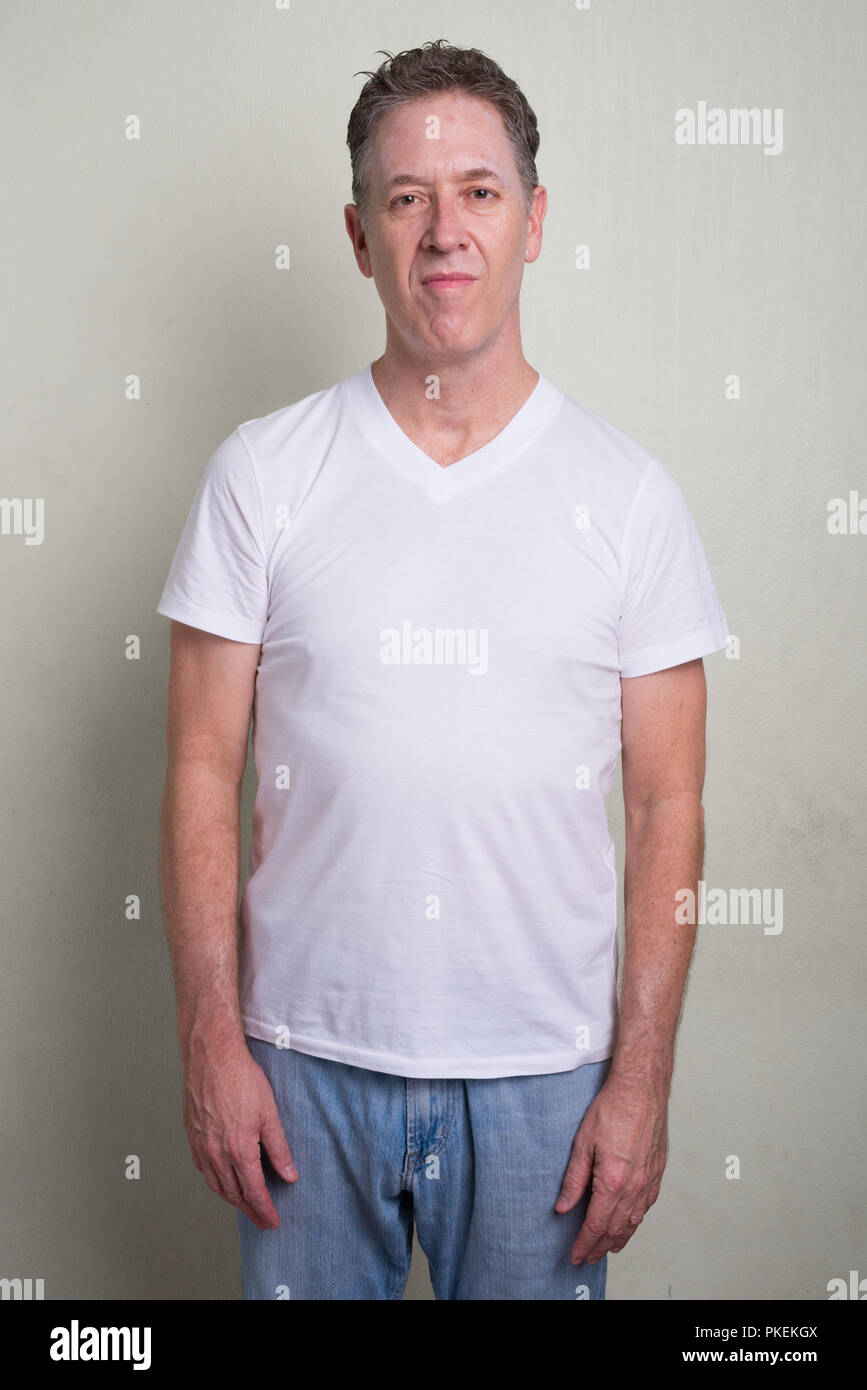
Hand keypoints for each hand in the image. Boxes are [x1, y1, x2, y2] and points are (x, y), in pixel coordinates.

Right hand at [182, 1040, 297, 1230]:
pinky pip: (203, 1169)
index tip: (273, 1221)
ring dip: (232, 1200)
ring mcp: (201, 1146)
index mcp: (239, 1149)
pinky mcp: (192, 1136)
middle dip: (250, 1211)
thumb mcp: (270, 1113)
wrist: (211, 1056)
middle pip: (234, 1194)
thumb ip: (279, 1148)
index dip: (264, 1210)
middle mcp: (216, 1153)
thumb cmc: (240, 1078)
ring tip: (245, 1206)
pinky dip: (215, 1182)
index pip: (254, 1192)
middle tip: (262, 1220)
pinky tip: (222, 1180)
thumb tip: (289, 1174)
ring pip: (216, 1185)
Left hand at [554, 1074, 667, 1264]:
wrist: (641, 1090)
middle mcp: (634, 1186)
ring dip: (620, 1238)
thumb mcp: (583, 1143)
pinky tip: (630, 1222)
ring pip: (634, 1221)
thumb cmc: (613, 1109)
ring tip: (608, 1248)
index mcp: (613, 1181)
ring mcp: (649, 1181)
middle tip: (588, 1257)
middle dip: (600, 1246)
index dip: (585, 1243)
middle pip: (616, 1228)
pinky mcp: (658, 1172)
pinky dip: (636, 1220)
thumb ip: (574, 1179)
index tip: (576, 1255)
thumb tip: (564, 1206)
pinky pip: (647, 1206)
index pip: (596, 1224)